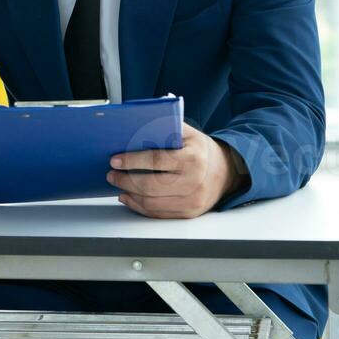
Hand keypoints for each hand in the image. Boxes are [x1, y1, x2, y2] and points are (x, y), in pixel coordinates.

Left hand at [107, 123, 246, 218]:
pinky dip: (139, 206)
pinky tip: (130, 197)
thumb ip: (164, 127)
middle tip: (111, 174)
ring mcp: (193, 200)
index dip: (132, 161)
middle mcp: (194, 181)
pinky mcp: (190, 213)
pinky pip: (159, 213)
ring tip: (118, 185)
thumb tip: (133, 124)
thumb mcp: (186, 133)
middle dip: (125, 180)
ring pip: (152, 203)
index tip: (114, 160)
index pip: (156, 160)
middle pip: (151, 186)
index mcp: (192, 158)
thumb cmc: (200, 150)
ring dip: (130, 194)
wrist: (227, 171)